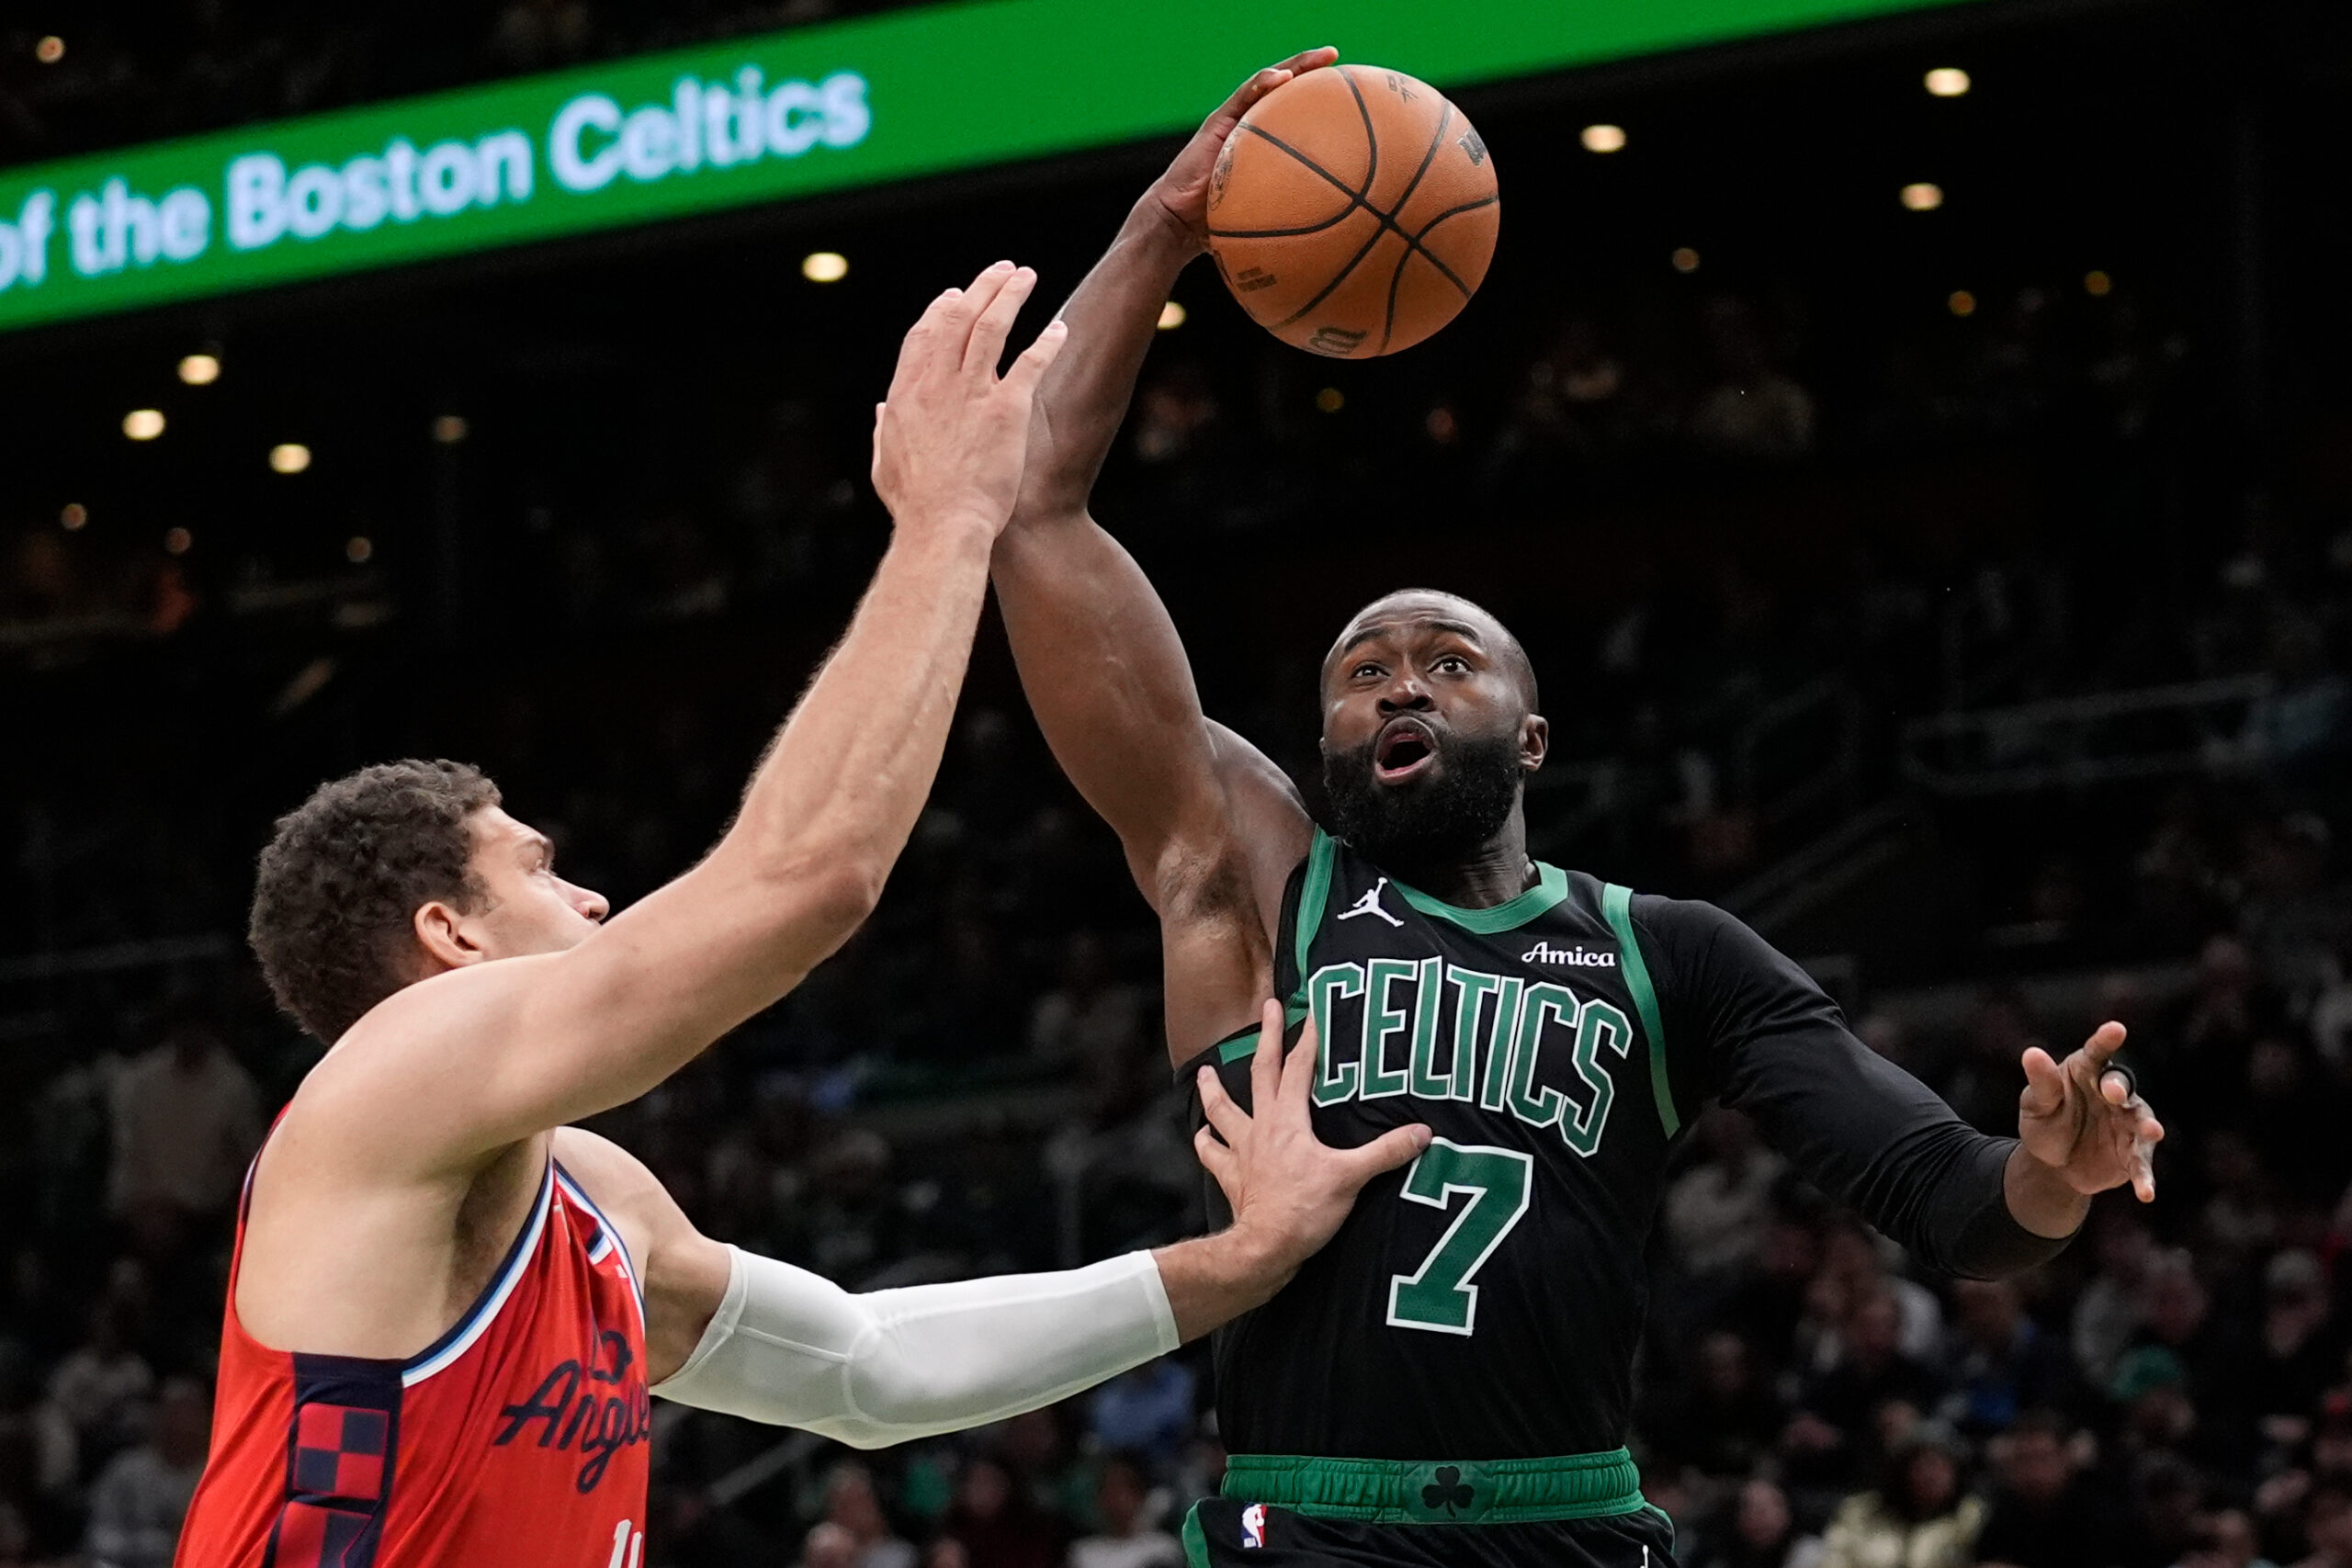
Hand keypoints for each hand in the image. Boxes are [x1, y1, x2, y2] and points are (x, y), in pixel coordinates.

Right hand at [871, 261, 1067, 538]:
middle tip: (1001, 271)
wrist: (944, 527)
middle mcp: (936, 384)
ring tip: (1025, 277)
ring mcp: (972, 393)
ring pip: (991, 326)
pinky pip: (1030, 362)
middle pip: (957, 318)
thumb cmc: (916, 507)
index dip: (940, 310)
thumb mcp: (885, 465)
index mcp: (906, 395)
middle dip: (980, 288)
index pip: (923, 336)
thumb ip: (883, 431)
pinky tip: (1059, 329)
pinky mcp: (1007, 409)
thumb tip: (881, 411)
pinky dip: (1045, 342)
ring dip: (1010, 296)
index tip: (955, 295)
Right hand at [1143, 47, 1338, 251]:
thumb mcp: (1266, 215)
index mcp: (1263, 142)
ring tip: (1321, 57)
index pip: (1293, 110)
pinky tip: (1285, 77)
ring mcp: (1233, 120)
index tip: (1346, 88)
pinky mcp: (1217, 121)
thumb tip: (1339, 233)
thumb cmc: (1221, 225)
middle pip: (1284, 88)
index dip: (1317, 95)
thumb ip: (1292, 211)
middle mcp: (1249, 125)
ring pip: (1267, 83)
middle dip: (1311, 68)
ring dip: (1295, 66)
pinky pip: (1243, 96)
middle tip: (1335, 55)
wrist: (1179, 222)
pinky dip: (1264, 83)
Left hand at [1193, 999, 1430, 1285]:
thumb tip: (1423, 1133)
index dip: (1308, 1038)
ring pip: (1222, 1110)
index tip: (1312, 1010)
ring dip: (1214, 1089)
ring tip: (1204, 1073)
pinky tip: (1203, 1136)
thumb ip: (1386, 1152)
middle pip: (1261, 1072)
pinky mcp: (1232, 1177)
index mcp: (1289, 1121)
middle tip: (1266, 1007)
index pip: (1300, 1068)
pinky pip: (1214, 1156)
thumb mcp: (1352, 1177)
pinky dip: (1207, 1144)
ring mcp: (1243, 1151)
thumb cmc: (1306, 1209)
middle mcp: (1262, 1127)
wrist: (1266, 1247)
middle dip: (1267, 1037)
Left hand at [2017, 1022, 2164, 1200]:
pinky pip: (2141, 1163)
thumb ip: (2040, 1081)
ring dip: (2147, 1127)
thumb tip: (2031, 1053)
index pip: (2097, 1053)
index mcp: (2087, 1072)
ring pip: (2142, 1121)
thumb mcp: (2036, 1103)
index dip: (2106, 1040)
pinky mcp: (2133, 1153)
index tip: (2116, 1029)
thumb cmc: (2045, 1121)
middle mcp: (2113, 1093)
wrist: (2053, 1164)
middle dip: (2119, 1087)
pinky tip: (2146, 1192)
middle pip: (2121, 1085)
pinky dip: (2145, 1176)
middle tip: (2113, 1092)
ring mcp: (2128, 1122)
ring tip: (2152, 1132)